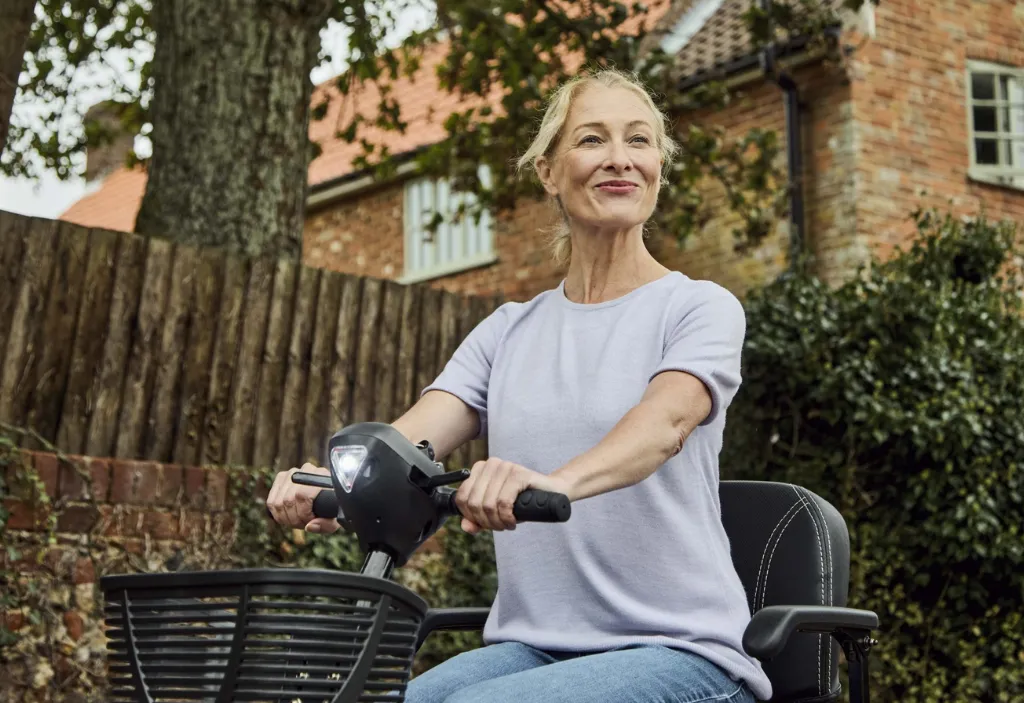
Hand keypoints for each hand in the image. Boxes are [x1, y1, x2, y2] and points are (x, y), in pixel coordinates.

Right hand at [266, 463, 339, 533]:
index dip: (303, 514)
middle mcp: (305, 471)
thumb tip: (308, 526)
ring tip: (296, 522)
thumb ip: (326, 524)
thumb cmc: (333, 506)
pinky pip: (271, 501)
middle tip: (302, 524)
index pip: (302, 495)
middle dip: (294, 519)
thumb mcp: (336, 518)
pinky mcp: (282, 478)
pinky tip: (287, 517)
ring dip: (285, 518)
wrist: (328, 493)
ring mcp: (292, 473)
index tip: (310, 521)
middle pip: (288, 500)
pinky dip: (276, 513)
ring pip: (278, 502)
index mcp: (322, 476)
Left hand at [455, 458, 571, 534]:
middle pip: (474, 503)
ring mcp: (505, 467)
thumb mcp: (495, 512)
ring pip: (487, 504)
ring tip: (507, 524)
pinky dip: (506, 517)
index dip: (471, 517)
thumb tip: (465, 526)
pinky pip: (503, 503)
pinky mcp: (518, 473)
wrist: (552, 494)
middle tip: (499, 526)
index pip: (461, 498)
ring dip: (497, 522)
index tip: (485, 524)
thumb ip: (477, 519)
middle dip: (486, 522)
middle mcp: (491, 464)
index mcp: (480, 469)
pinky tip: (513, 520)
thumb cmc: (521, 501)